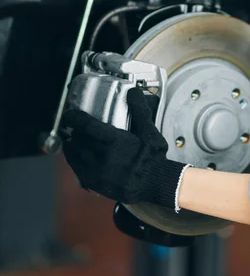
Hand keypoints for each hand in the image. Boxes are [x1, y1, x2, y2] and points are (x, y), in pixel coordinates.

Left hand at [62, 88, 186, 207]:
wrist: (154, 183)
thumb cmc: (152, 157)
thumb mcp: (149, 131)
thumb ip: (139, 110)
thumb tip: (133, 92)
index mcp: (114, 141)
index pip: (86, 125)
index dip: (74, 117)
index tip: (70, 113)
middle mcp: (102, 156)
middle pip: (78, 138)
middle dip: (75, 130)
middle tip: (75, 124)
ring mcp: (96, 171)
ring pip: (74, 154)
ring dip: (72, 144)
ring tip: (73, 137)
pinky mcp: (94, 183)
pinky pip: (76, 168)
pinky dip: (73, 159)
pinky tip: (76, 154)